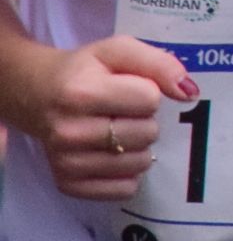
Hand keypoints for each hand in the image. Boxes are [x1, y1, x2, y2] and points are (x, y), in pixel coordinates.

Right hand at [10, 36, 194, 202]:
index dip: (149, 92)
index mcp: (81, 93)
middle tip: (123, 111)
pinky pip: (123, 189)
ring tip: (118, 131)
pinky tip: (113, 155)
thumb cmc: (84, 70)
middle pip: (147, 133)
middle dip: (145, 119)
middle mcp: (69, 131)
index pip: (149, 99)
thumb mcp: (118, 50)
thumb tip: (189, 93)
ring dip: (139, 147)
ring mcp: (66, 162)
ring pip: (139, 164)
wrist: (36, 94)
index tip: (131, 88)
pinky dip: (127, 173)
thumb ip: (159, 63)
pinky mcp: (67, 184)